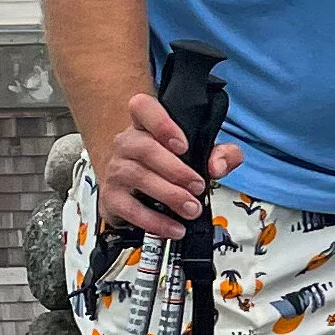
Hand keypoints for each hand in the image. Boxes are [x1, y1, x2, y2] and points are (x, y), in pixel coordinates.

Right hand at [95, 93, 245, 240]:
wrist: (137, 190)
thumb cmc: (172, 165)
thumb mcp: (202, 154)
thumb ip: (222, 153)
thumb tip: (218, 166)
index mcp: (147, 126)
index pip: (142, 107)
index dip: (161, 123)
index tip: (183, 145)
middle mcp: (127, 144)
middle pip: (145, 148)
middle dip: (177, 170)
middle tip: (199, 186)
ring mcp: (116, 170)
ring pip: (138, 176)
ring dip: (169, 195)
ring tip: (192, 209)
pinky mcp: (112, 198)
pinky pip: (130, 208)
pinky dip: (155, 221)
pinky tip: (174, 228)